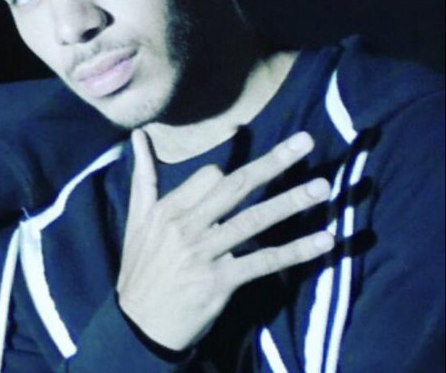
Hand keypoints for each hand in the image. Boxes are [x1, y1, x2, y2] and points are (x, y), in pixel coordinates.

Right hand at [117, 130, 332, 350]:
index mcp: (169, 209)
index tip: (251, 172)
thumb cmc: (141, 267)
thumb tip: (138, 134)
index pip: (211, 175)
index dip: (232, 171)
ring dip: (291, 202)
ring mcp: (206, 254)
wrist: (138, 325)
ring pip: (254, 220)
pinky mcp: (221, 282)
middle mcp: (188, 226)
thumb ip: (143, 176)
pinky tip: (323, 241)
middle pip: (236, 187)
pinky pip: (264, 261)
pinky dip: (295, 251)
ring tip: (323, 186)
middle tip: (305, 141)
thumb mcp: (136, 219)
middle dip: (273, 163)